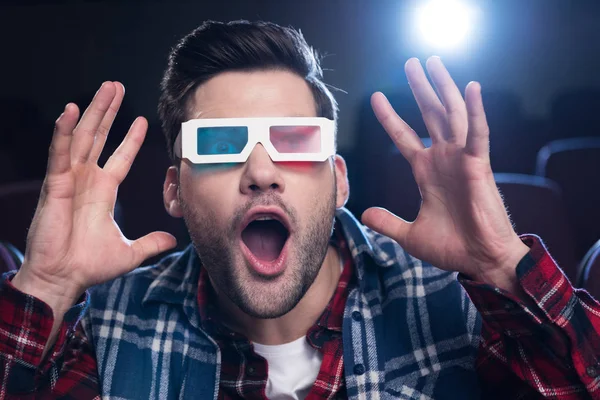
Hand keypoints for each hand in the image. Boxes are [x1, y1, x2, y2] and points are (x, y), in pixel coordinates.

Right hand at [12, 82, 176, 312]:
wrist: (65, 280)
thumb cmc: (89, 265)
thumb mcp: (130, 251)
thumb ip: (151, 242)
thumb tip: (172, 239)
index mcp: (103, 191)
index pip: (120, 156)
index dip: (131, 138)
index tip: (143, 120)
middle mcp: (87, 180)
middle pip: (100, 137)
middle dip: (109, 111)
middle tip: (116, 86)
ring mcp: (71, 179)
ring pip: (82, 137)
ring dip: (93, 111)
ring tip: (105, 88)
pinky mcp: (56, 186)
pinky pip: (59, 154)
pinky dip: (63, 132)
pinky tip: (69, 111)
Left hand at [361, 57, 528, 287]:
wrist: (479, 261)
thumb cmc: (452, 247)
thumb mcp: (410, 235)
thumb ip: (388, 222)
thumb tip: (364, 214)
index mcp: (426, 172)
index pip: (404, 136)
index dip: (390, 117)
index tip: (377, 96)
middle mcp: (443, 159)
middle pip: (430, 115)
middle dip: (420, 88)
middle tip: (411, 62)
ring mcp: (461, 160)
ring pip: (452, 114)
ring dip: (443, 88)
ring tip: (433, 62)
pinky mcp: (480, 166)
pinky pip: (478, 134)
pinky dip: (475, 111)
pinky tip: (471, 88)